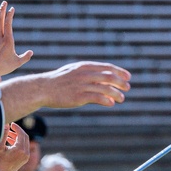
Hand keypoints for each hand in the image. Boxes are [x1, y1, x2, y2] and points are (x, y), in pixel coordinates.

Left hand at [0, 1, 32, 76]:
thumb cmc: (5, 67)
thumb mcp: (18, 62)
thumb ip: (25, 57)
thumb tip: (31, 52)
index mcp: (8, 41)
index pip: (8, 25)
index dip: (10, 16)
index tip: (12, 9)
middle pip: (0, 21)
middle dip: (2, 11)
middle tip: (4, 2)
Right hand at [0, 61, 131, 120]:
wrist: (43, 88)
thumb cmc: (59, 81)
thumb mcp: (74, 72)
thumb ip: (88, 75)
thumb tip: (103, 81)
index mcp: (84, 66)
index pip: (107, 67)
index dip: (119, 71)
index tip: (128, 76)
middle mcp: (85, 74)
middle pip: (109, 77)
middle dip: (120, 82)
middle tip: (128, 87)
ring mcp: (82, 85)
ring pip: (105, 88)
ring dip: (116, 93)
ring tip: (122, 98)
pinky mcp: (79, 96)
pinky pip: (97, 98)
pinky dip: (106, 100)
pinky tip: (111, 104)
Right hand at [0, 123, 30, 170]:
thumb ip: (3, 135)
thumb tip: (6, 124)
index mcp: (20, 149)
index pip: (21, 134)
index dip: (17, 127)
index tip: (11, 124)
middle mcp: (26, 152)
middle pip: (25, 137)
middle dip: (18, 131)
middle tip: (10, 128)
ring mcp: (26, 156)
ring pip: (24, 142)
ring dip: (17, 137)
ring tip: (8, 134)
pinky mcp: (25, 159)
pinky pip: (24, 147)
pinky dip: (18, 143)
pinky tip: (10, 141)